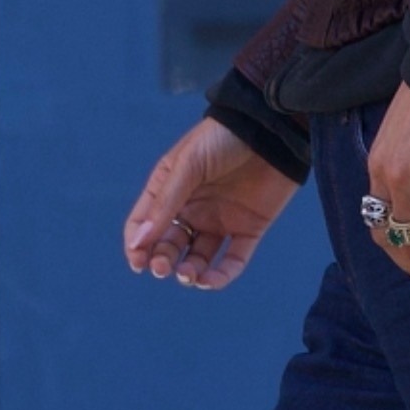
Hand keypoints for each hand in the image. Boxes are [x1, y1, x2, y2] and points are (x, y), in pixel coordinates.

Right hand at [123, 117, 298, 288]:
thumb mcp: (188, 165)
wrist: (272, 129)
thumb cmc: (222, 138)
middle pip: (169, 246)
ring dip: (189, 273)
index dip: (137, 246)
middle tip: (163, 268)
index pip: (145, 224)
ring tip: (188, 275)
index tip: (138, 262)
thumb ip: (165, 203)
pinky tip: (210, 280)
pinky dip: (221, 276)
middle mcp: (192, 208)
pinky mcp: (249, 229)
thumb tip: (138, 242)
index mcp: (170, 190)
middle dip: (162, 261)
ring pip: (198, 259)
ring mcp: (220, 220)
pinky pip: (233, 260)